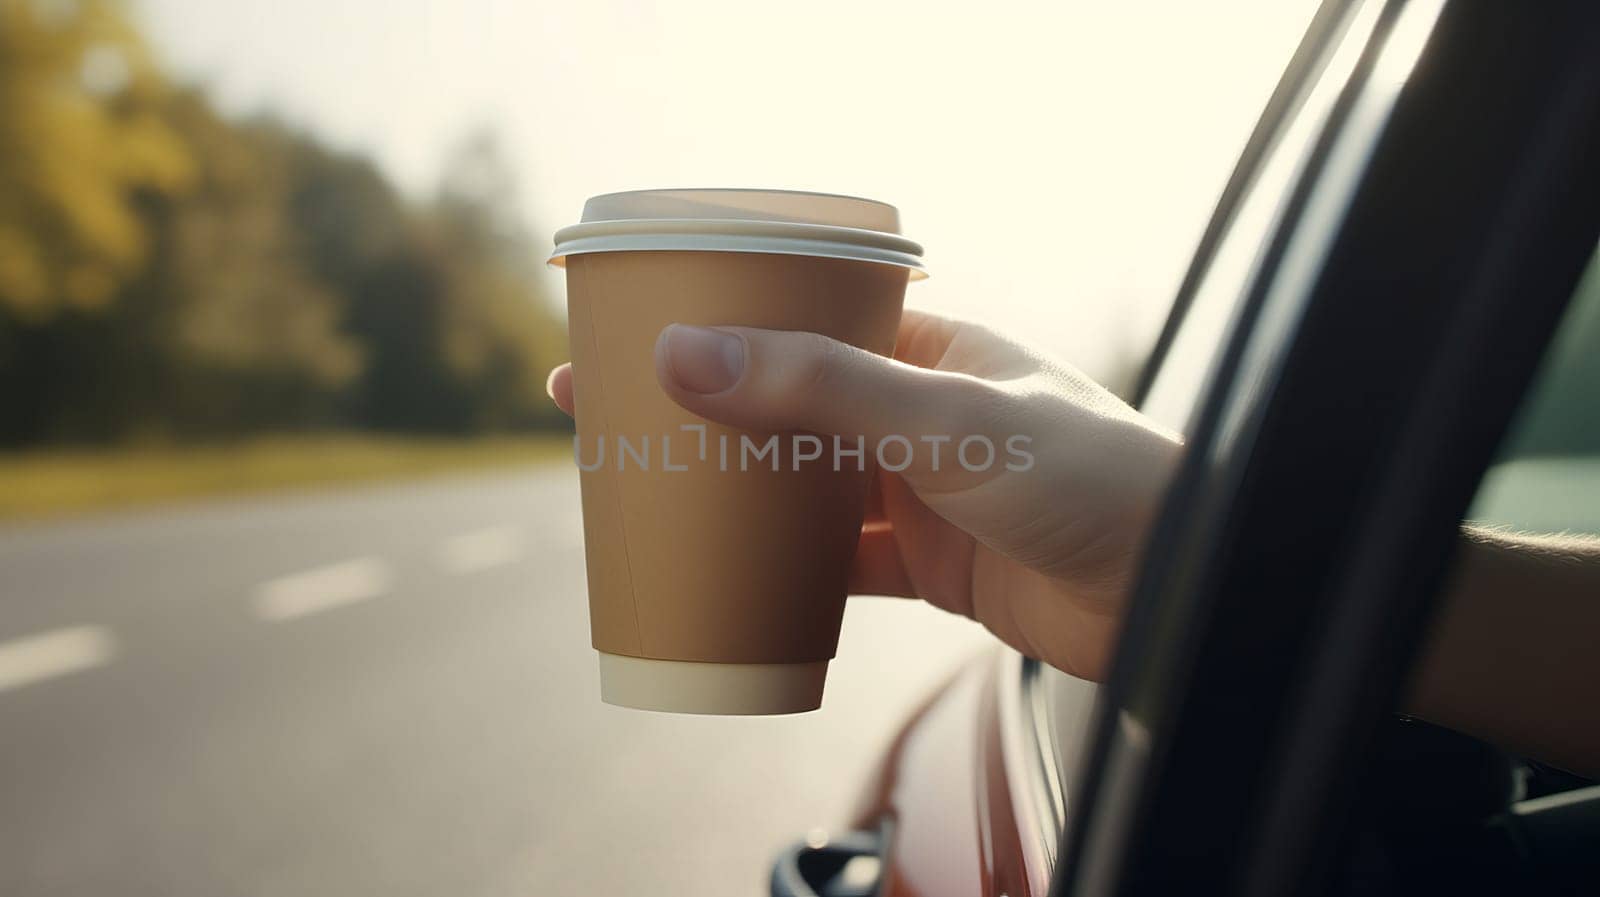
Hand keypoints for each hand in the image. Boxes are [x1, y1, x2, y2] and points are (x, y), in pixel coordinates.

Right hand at [546, 309, 1181, 680]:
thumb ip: (820, 388)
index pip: (802, 317)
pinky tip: (725, 577)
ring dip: (733, 492)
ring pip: (803, 485)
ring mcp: (923, 489)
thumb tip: (687, 354)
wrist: (1181, 586)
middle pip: (786, 401)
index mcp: (931, 345)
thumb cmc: (1092, 476)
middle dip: (701, 409)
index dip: (716, 320)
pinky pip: (836, 563)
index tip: (634, 327)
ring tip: (644, 495)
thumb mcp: (946, 420)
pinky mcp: (931, 564)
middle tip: (604, 413)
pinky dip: (783, 571)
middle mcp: (920, 410)